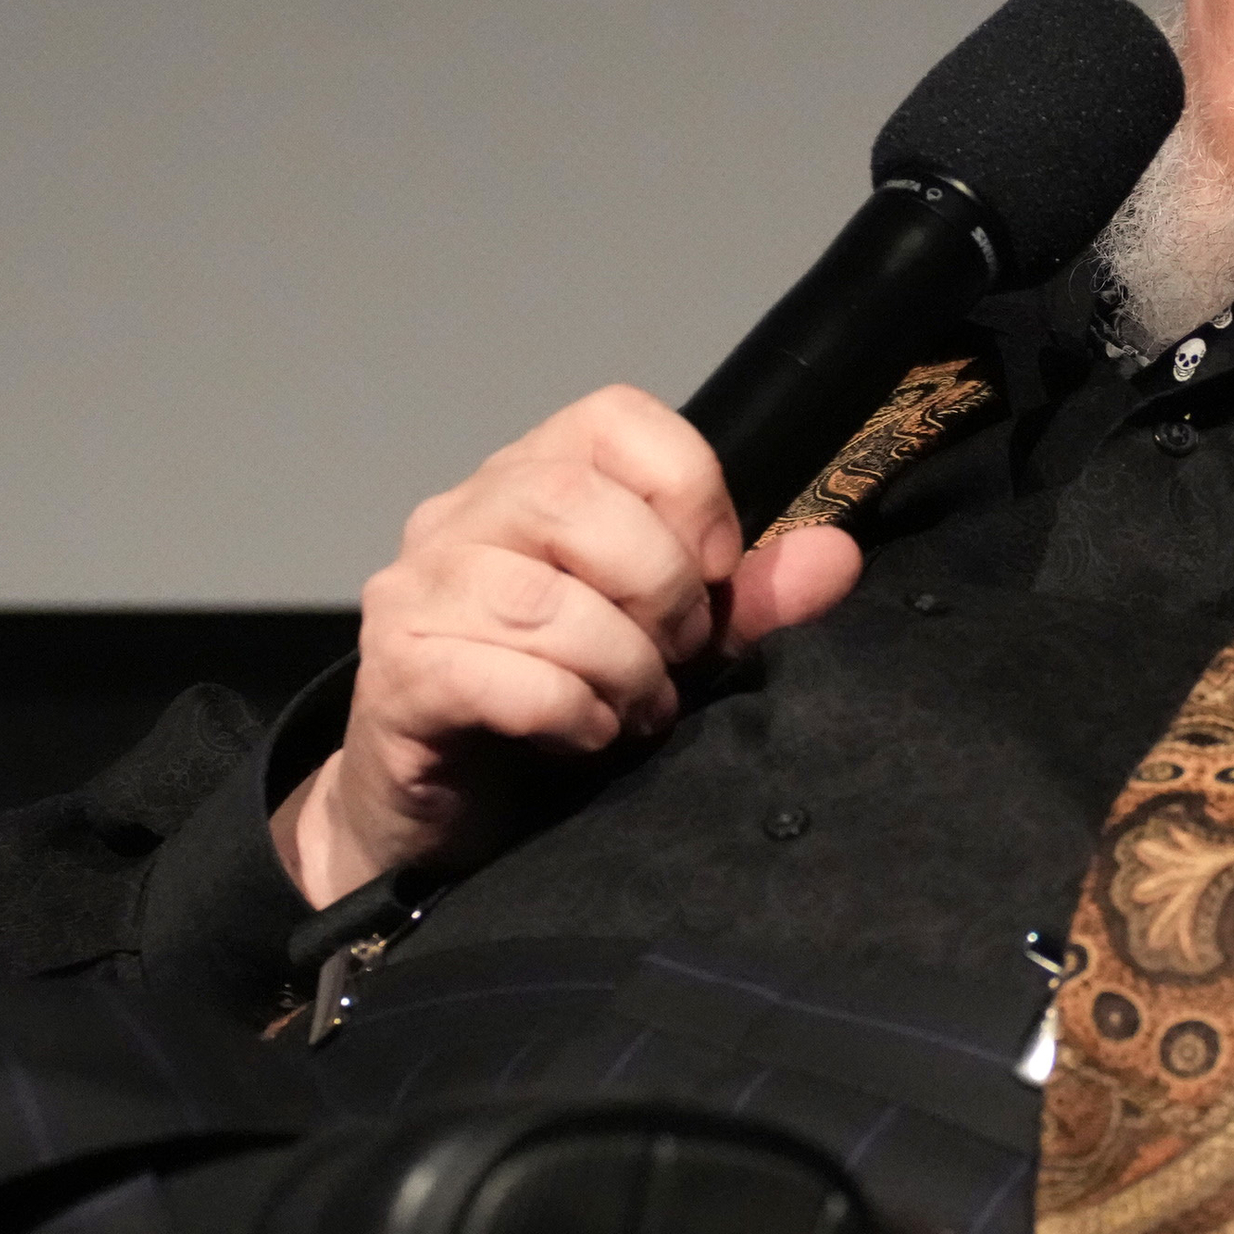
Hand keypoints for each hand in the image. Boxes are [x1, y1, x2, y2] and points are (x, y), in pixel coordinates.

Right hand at [279, 386, 863, 903]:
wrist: (448, 815)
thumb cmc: (554, 711)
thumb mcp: (668, 648)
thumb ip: (747, 602)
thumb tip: (837, 557)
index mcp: (528, 479)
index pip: (615, 418)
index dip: (689, 489)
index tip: (717, 573)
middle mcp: (458, 516)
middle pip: (572, 497)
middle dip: (659, 585)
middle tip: (678, 656)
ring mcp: (416, 590)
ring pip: (539, 597)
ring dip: (621, 664)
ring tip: (639, 709)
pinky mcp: (397, 673)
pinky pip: (495, 674)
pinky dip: (568, 710)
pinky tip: (584, 735)